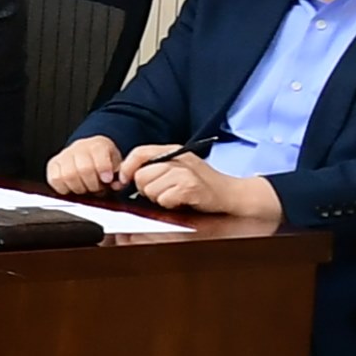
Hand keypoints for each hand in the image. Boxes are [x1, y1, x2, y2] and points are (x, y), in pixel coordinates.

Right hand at [47, 135, 130, 197]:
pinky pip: (55, 179)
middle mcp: (78, 148)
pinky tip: (73, 187)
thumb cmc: (104, 160)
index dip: (103, 170)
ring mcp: (63, 155)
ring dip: (79, 188)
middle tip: (97, 188)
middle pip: (83, 169)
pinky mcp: (53, 165)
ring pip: (67, 176)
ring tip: (85, 189)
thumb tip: (117, 185)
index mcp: (97, 145)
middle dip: (92, 184)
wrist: (89, 152)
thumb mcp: (117, 164)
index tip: (107, 180)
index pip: (98, 156)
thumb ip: (119, 175)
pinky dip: (65, 188)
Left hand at [128, 148, 280, 227]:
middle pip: (141, 175)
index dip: (127, 168)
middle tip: (162, 192)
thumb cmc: (202, 184)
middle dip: (146, 189)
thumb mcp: (178, 168)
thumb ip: (154, 167)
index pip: (138, 153)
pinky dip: (169, 204)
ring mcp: (185, 172)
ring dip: (158, 198)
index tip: (125, 181)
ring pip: (150, 189)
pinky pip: (164, 199)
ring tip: (174, 196)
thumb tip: (125, 175)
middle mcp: (178, 158)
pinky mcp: (190, 187)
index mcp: (172, 151)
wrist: (231, 194)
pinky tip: (181, 201)